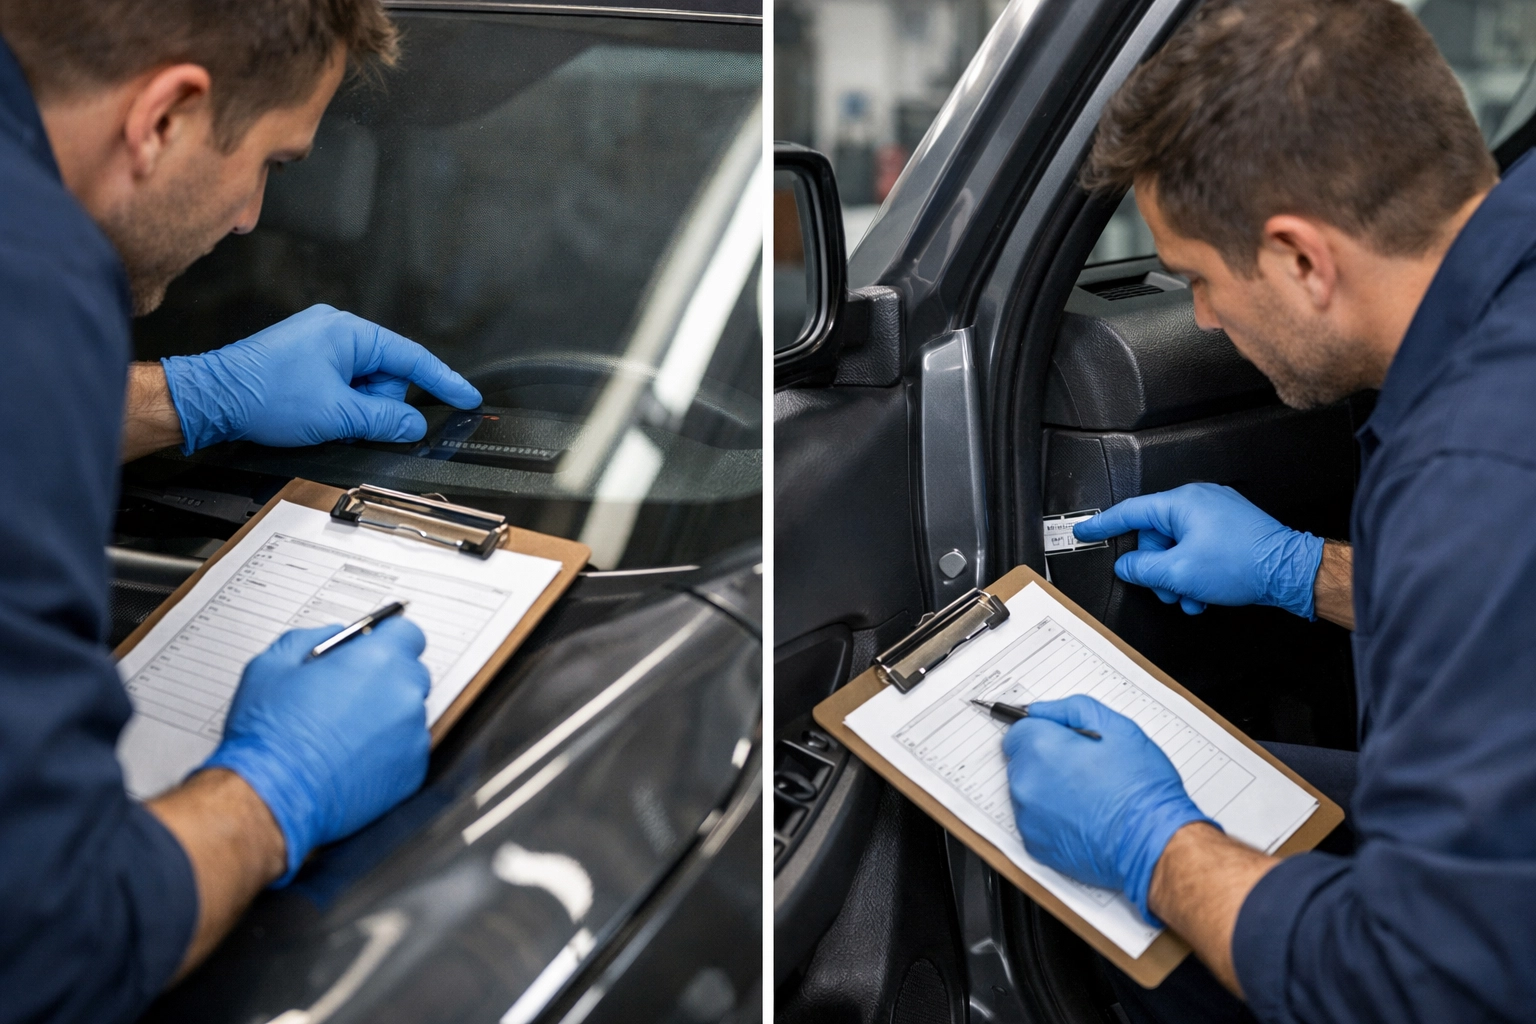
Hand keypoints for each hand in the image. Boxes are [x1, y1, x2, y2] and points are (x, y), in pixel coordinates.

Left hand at [162, 304, 481, 451]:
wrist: (213, 398)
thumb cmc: (262, 395)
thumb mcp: (336, 414)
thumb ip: (384, 420)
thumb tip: (413, 425)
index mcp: (349, 332)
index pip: (411, 357)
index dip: (443, 381)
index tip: (466, 397)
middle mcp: (336, 330)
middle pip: (387, 376)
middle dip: (377, 405)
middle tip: (352, 421)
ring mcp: (320, 343)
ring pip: (365, 385)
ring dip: (355, 408)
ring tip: (326, 418)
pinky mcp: (307, 359)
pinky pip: (343, 384)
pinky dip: (340, 404)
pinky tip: (319, 415)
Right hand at [203, 617, 431, 882]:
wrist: (271, 795)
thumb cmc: (269, 732)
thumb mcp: (274, 663)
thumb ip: (315, 636)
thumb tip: (338, 635)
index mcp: (378, 659)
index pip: (407, 633)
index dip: (386, 640)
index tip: (372, 649)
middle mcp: (404, 694)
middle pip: (409, 673)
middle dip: (384, 679)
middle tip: (347, 695)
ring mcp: (413, 735)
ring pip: (407, 714)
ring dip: (385, 717)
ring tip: (343, 733)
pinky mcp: (412, 772)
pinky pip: (406, 750)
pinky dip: (386, 752)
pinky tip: (351, 759)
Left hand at [1002, 695, 1212, 922]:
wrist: (1154, 842)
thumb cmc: (1141, 787)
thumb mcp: (1115, 727)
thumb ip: (1069, 710)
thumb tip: (1041, 711)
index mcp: (1040, 749)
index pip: (1018, 731)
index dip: (1043, 733)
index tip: (1061, 741)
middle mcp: (1026, 784)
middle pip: (1022, 762)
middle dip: (1046, 760)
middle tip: (1083, 768)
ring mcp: (1027, 817)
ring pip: (1028, 792)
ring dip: (1048, 790)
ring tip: (1087, 795)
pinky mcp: (1035, 845)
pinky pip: (1035, 821)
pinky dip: (1052, 818)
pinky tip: (1082, 818)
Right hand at [1072, 483, 1323, 616]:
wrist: (1289, 571)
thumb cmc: (1244, 564)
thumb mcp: (1180, 572)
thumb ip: (1143, 568)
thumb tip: (1128, 566)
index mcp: (1182, 502)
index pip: (1129, 512)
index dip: (1103, 524)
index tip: (1086, 531)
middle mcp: (1198, 500)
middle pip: (1155, 536)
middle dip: (1158, 569)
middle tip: (1168, 590)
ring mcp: (1216, 511)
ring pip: (1177, 546)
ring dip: (1178, 575)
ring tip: (1191, 596)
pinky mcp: (1230, 526)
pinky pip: (1197, 546)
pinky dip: (1194, 570)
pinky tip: (1203, 591)